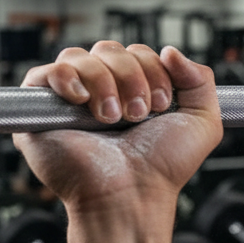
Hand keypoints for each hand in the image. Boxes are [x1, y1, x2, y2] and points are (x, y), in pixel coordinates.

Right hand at [14, 42, 222, 211]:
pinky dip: (66, 78)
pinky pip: (44, 72)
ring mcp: (70, 101)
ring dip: (104, 82)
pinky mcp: (41, 112)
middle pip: (110, 49)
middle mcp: (102, 92)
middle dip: (132, 76)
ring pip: (79, 56)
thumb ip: (200, 79)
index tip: (161, 105)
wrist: (133, 194)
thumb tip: (171, 51)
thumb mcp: (202, 121)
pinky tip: (83, 101)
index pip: (138, 52)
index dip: (154, 70)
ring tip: (112, 118)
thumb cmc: (163, 167)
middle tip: (138, 114)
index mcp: (134, 90)